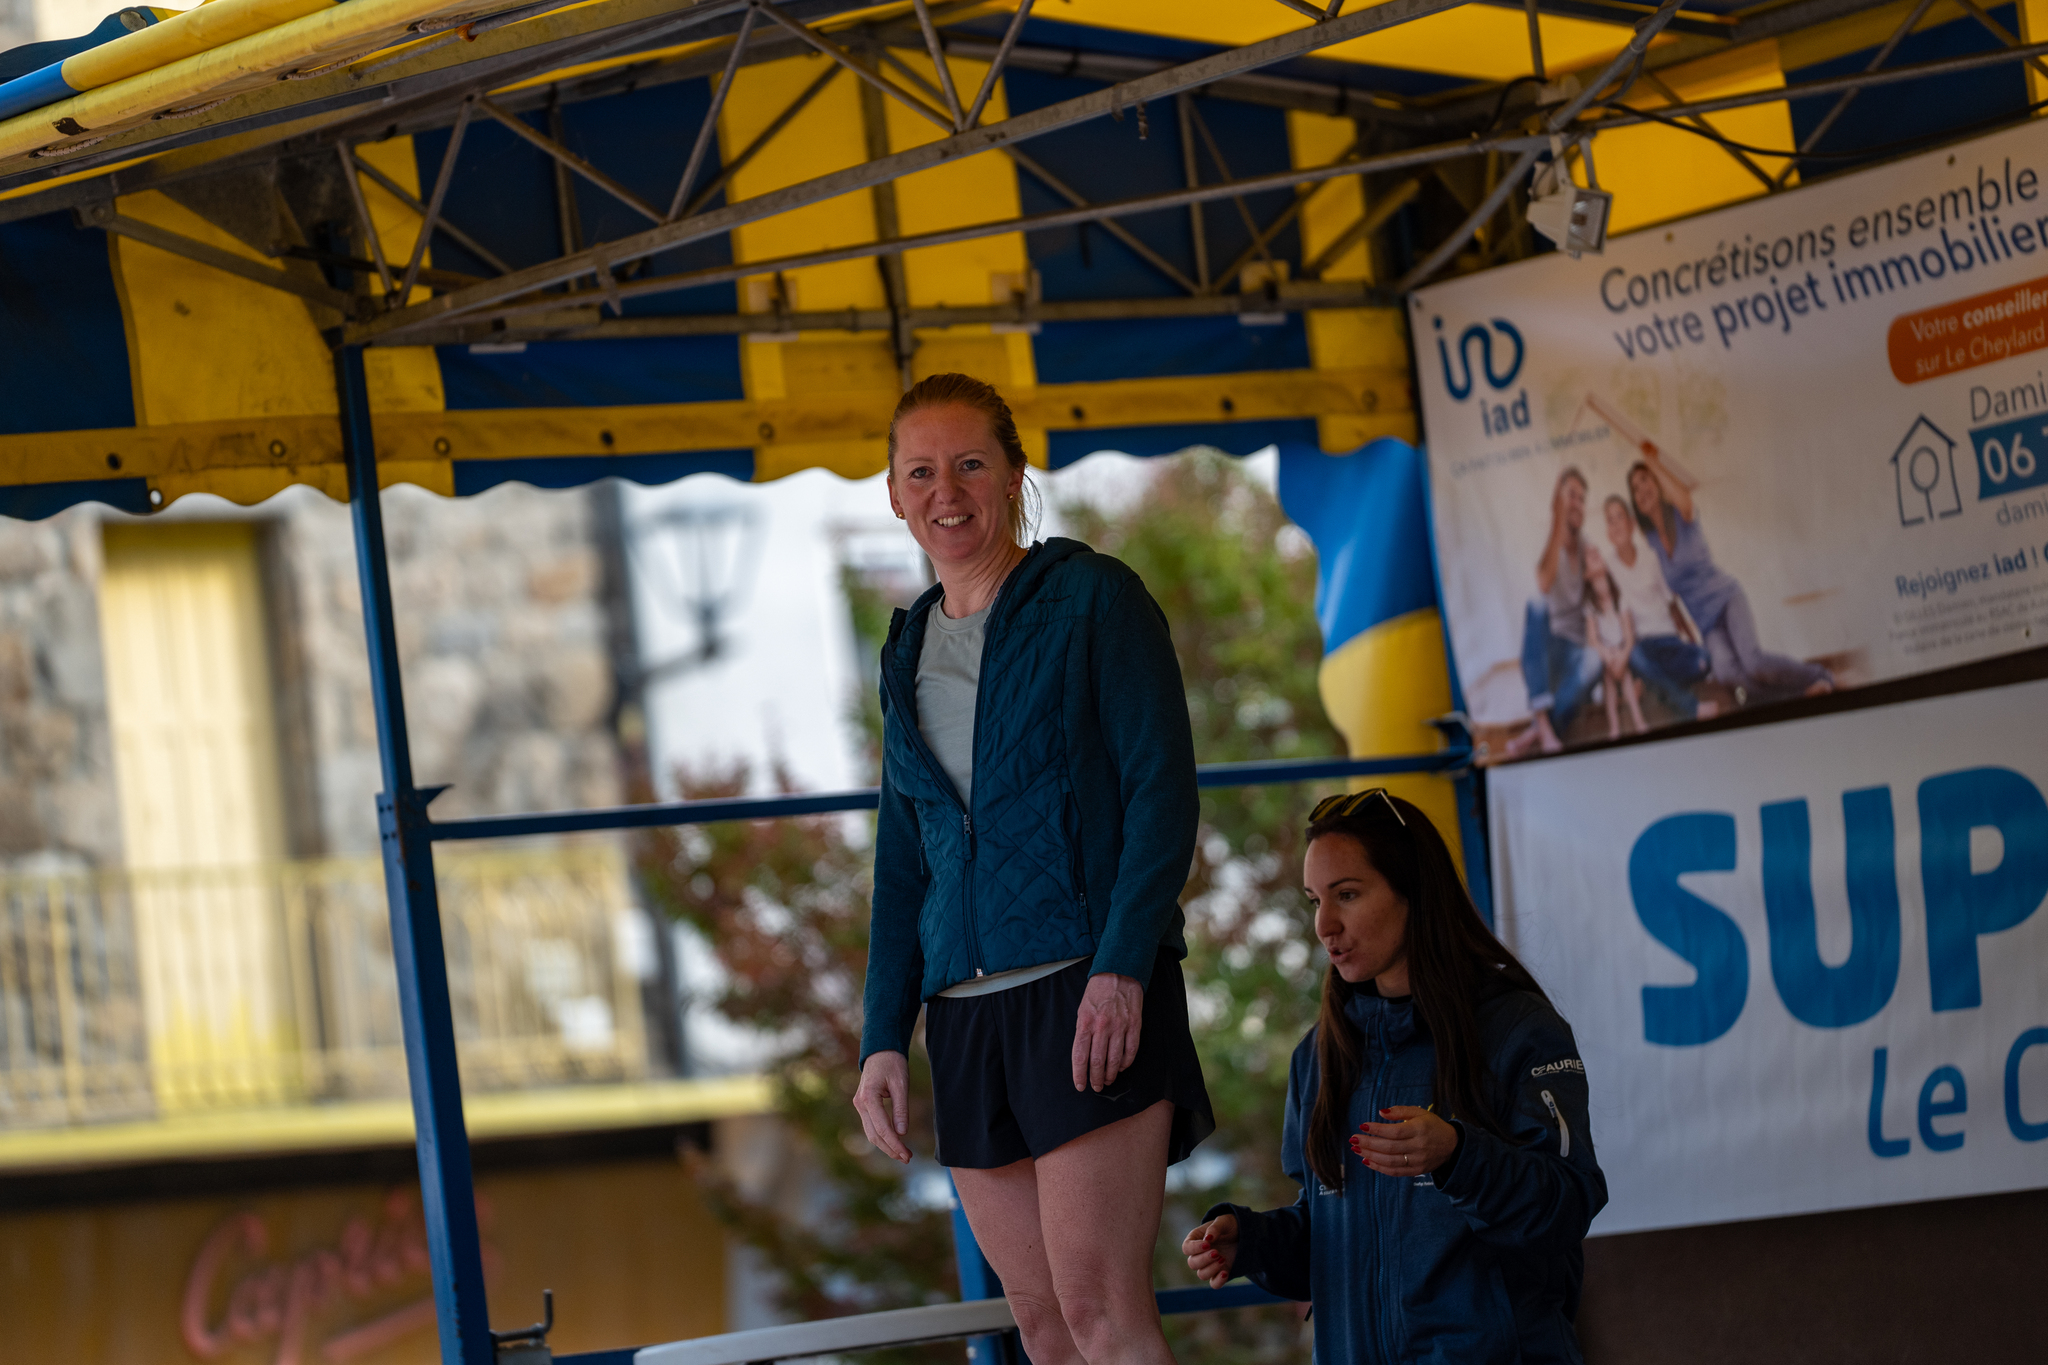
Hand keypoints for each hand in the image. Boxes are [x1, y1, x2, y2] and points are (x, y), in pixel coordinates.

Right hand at [853, 1051, 912, 1163]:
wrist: (880, 1050)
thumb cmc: (892, 1063)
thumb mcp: (901, 1084)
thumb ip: (901, 1109)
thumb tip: (902, 1133)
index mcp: (869, 1097)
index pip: (882, 1128)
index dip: (895, 1144)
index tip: (907, 1154)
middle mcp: (860, 1103)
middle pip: (874, 1135)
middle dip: (890, 1149)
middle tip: (908, 1158)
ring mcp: (859, 1105)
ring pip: (871, 1133)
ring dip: (886, 1145)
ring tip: (903, 1154)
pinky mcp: (863, 1105)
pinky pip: (871, 1126)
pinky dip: (882, 1136)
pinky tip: (894, 1142)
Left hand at [1072, 972, 1141, 1090]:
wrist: (1118, 972)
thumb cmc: (1097, 992)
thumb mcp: (1082, 1010)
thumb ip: (1082, 1032)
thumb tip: (1083, 1056)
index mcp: (1085, 1022)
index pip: (1080, 1056)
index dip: (1079, 1075)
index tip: (1080, 1086)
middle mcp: (1102, 1026)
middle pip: (1097, 1062)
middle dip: (1096, 1079)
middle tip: (1096, 1087)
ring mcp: (1120, 1026)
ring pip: (1114, 1060)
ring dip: (1110, 1074)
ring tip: (1107, 1080)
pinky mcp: (1134, 1025)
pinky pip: (1131, 1051)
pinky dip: (1126, 1063)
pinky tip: (1121, 1067)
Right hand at [1181, 1214, 1237, 1288]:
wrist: (1244, 1235)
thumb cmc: (1229, 1226)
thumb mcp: (1224, 1222)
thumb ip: (1215, 1228)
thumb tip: (1208, 1238)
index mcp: (1196, 1240)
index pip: (1186, 1248)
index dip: (1194, 1248)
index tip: (1207, 1244)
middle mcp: (1200, 1254)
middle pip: (1192, 1263)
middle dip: (1204, 1259)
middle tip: (1217, 1252)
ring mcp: (1209, 1265)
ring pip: (1202, 1275)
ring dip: (1212, 1269)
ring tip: (1223, 1259)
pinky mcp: (1219, 1274)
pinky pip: (1214, 1284)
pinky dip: (1218, 1281)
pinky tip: (1225, 1272)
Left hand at [1351, 1106, 1457, 1177]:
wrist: (1452, 1146)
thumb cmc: (1432, 1126)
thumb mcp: (1419, 1112)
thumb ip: (1400, 1111)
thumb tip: (1381, 1112)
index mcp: (1419, 1129)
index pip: (1394, 1132)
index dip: (1377, 1130)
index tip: (1362, 1125)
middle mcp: (1419, 1146)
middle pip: (1389, 1147)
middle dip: (1368, 1144)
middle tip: (1353, 1140)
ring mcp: (1418, 1160)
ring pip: (1390, 1161)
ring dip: (1370, 1156)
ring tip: (1356, 1150)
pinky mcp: (1417, 1171)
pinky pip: (1395, 1172)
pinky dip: (1379, 1168)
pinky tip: (1367, 1161)